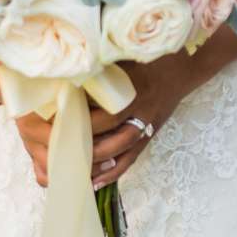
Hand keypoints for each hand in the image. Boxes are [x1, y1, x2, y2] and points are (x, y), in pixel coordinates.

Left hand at [0, 60, 190, 190]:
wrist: (183, 66)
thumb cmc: (150, 55)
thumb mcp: (125, 54)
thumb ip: (100, 62)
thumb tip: (65, 69)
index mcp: (134, 88)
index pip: (105, 112)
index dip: (80, 120)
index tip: (54, 123)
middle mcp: (141, 110)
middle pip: (111, 135)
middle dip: (83, 145)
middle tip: (54, 151)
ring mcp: (147, 125)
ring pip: (120, 151)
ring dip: (95, 164)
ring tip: (70, 172)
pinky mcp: (150, 135)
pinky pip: (131, 159)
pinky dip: (112, 173)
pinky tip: (93, 183)